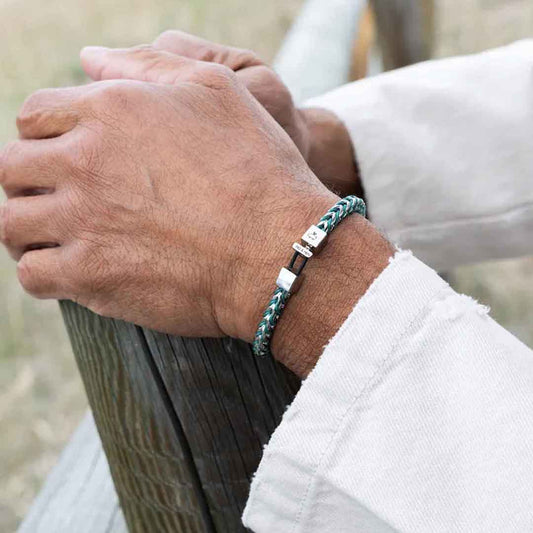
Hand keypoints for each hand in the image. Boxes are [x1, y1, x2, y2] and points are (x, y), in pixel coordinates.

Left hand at [1, 56, 390, 376]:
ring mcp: (83, 222)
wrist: (279, 248)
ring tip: (57, 234)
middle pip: (13, 169)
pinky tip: (69, 269)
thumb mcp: (220, 90)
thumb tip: (92, 58)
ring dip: (29, 226)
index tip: (65, 155)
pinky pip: (34, 275)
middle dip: (31, 180)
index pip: (36, 115)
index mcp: (109, 111)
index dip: (46, 135)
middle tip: (59, 196)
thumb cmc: (258, 169)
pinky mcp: (92, 278)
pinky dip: (44, 271)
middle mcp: (84, 162)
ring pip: (12, 223)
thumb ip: (151, 66)